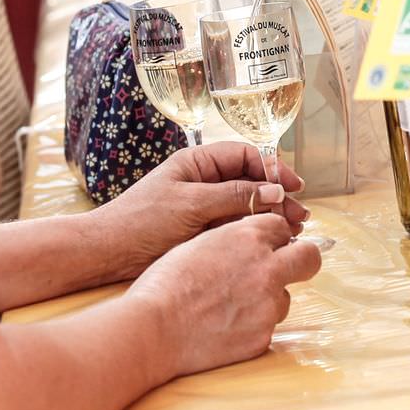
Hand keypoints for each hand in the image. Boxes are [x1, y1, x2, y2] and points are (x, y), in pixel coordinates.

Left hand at [99, 141, 309, 277]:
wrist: (108, 253)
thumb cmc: (143, 221)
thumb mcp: (192, 205)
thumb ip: (234, 196)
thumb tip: (274, 191)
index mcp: (197, 162)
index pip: (244, 156)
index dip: (272, 169)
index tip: (294, 187)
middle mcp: (202, 180)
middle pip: (249, 181)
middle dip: (276, 195)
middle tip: (301, 216)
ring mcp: (202, 206)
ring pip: (245, 204)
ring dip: (269, 214)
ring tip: (292, 230)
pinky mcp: (200, 230)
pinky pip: (233, 224)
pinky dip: (253, 230)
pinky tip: (269, 240)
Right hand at [129, 214, 321, 376]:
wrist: (155, 328)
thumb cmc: (166, 283)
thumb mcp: (198, 243)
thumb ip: (232, 239)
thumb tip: (249, 242)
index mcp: (248, 237)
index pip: (282, 227)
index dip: (273, 237)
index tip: (267, 246)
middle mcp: (266, 267)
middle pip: (310, 258)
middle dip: (301, 260)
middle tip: (285, 268)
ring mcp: (268, 304)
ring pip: (284, 297)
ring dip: (267, 299)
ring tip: (230, 307)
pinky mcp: (264, 336)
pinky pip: (267, 326)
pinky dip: (251, 326)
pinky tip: (224, 327)